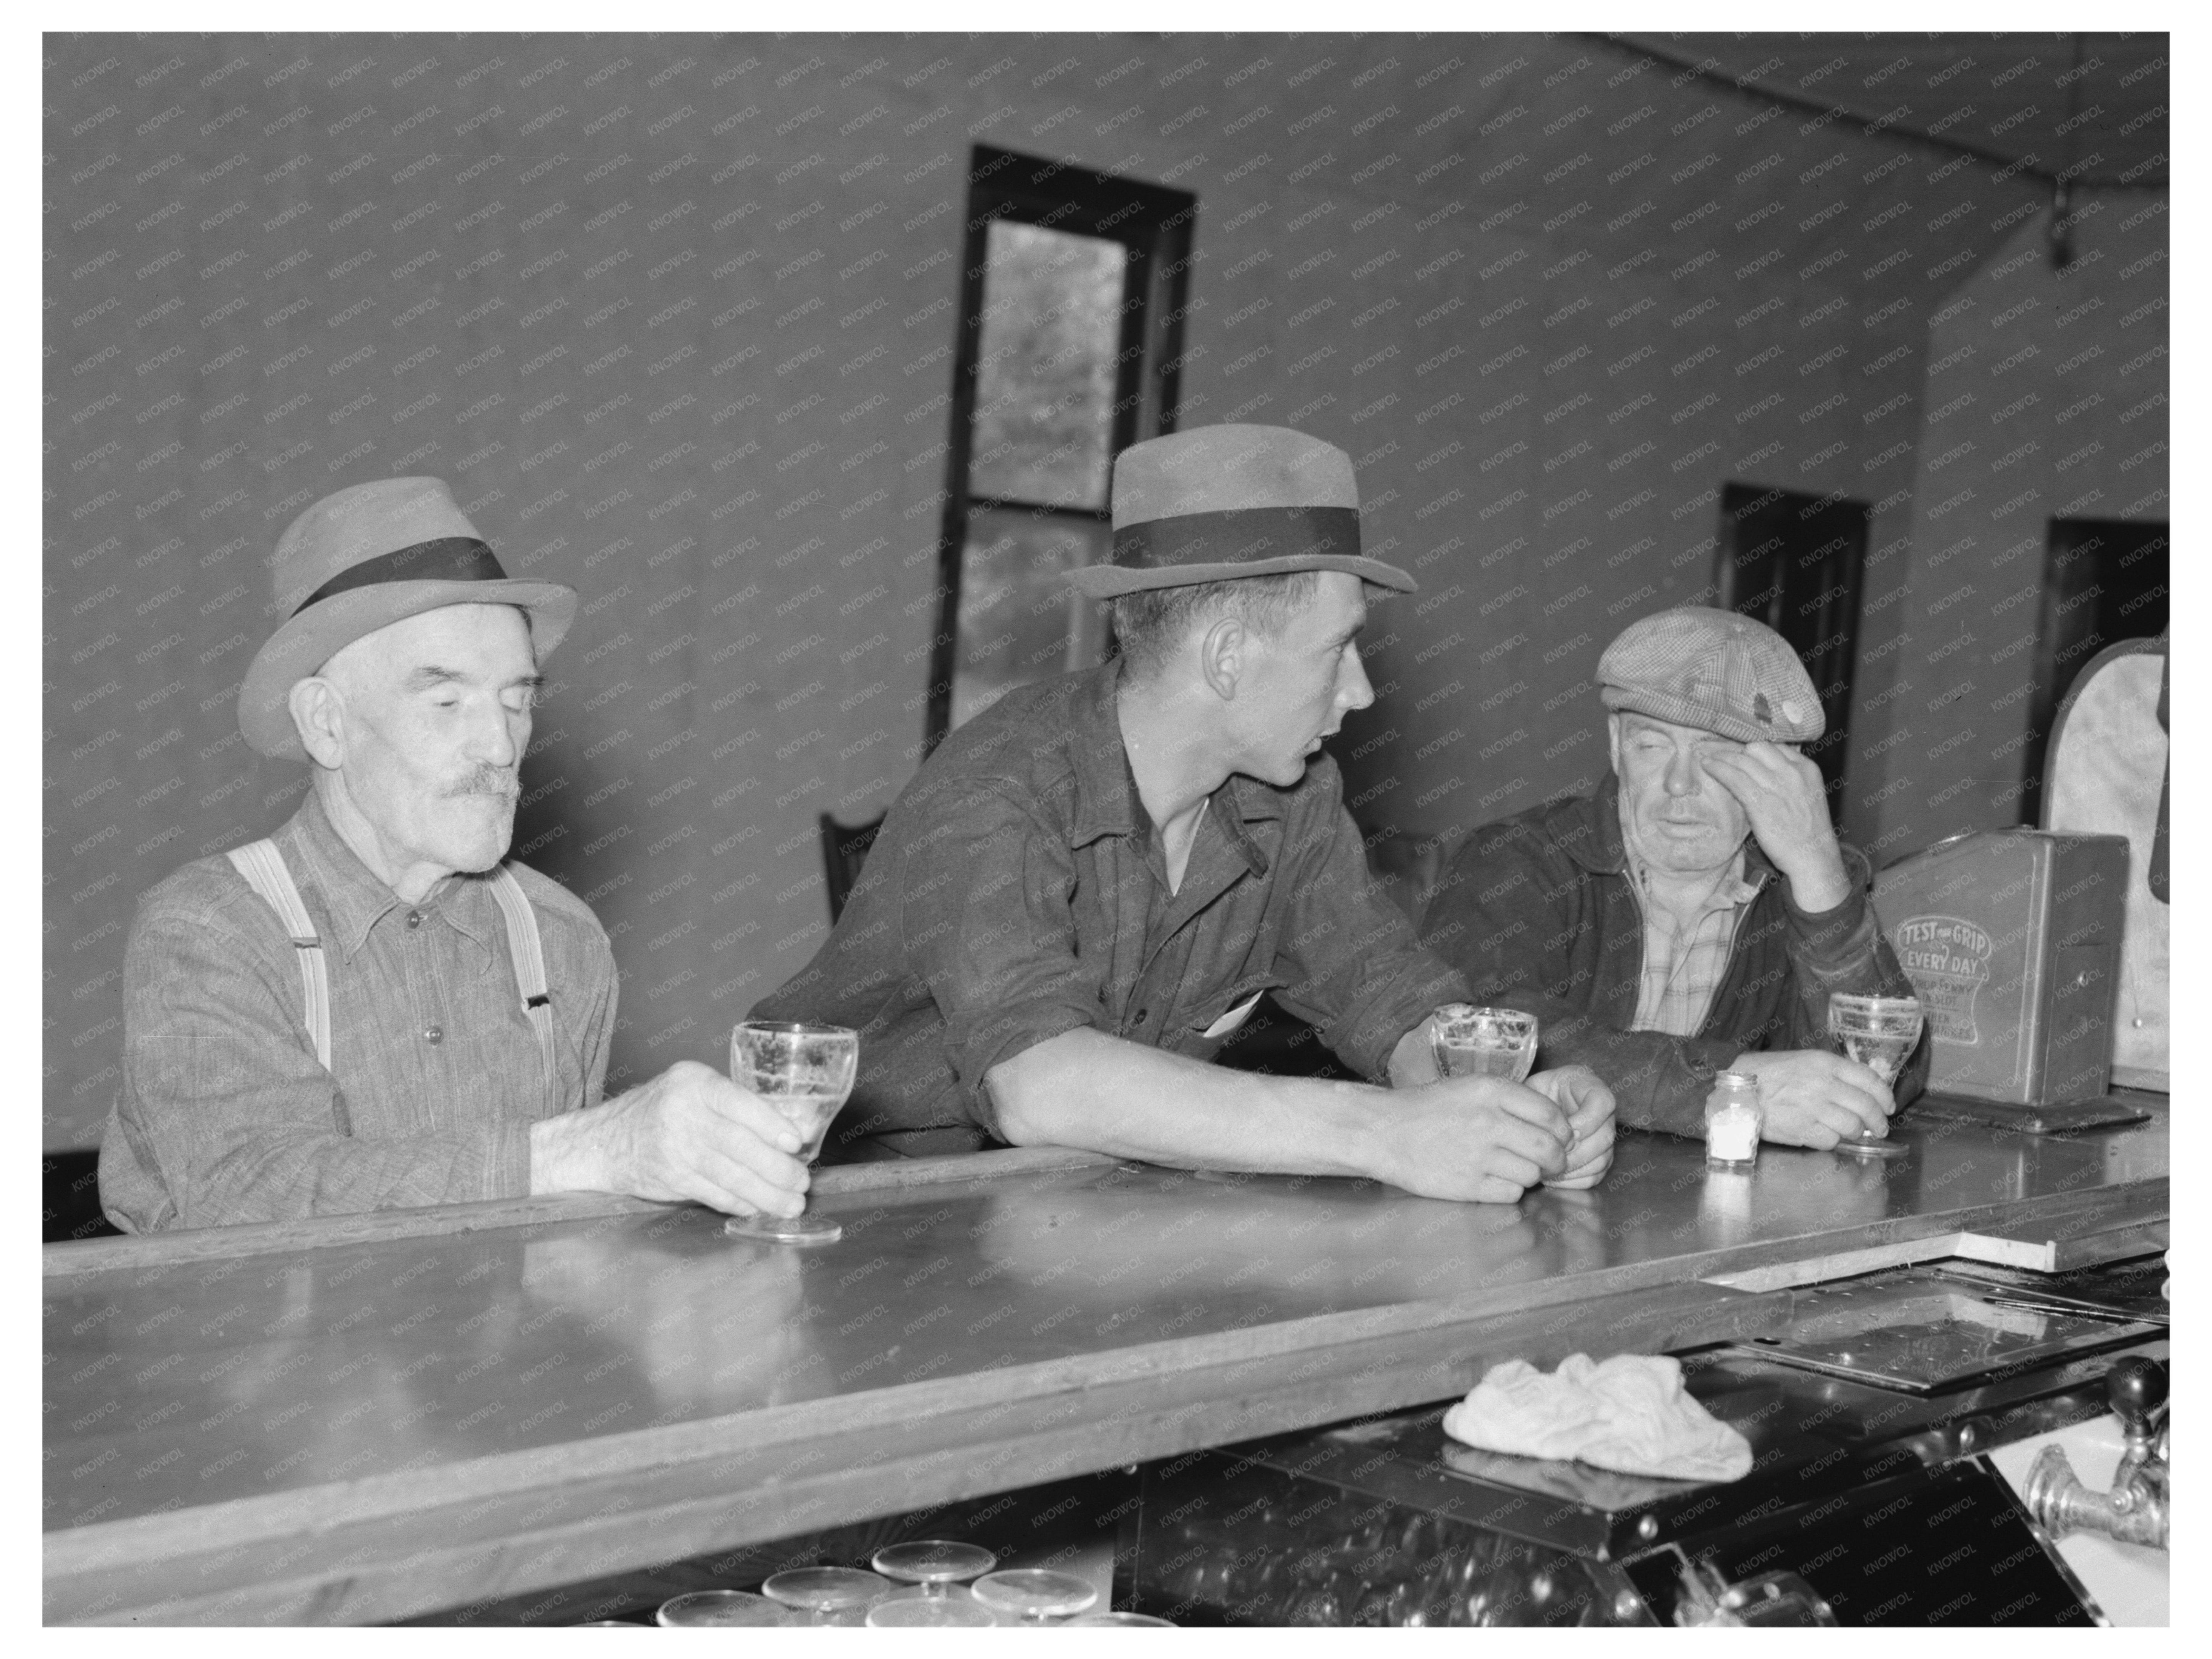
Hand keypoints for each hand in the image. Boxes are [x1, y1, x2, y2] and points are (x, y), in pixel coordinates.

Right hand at [531, 1059, 811, 1216]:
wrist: (604, 1140)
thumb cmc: (663, 1109)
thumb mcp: (695, 1090)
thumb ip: (738, 1105)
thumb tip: (797, 1129)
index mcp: (695, 1082)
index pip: (740, 1102)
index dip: (771, 1124)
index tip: (797, 1143)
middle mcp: (683, 1112)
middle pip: (739, 1144)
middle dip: (777, 1168)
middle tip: (802, 1183)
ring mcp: (674, 1148)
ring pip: (729, 1175)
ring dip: (765, 1193)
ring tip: (791, 1204)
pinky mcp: (670, 1178)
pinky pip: (713, 1193)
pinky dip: (740, 1203)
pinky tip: (759, 1207)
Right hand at [1374, 1075, 1571, 1203]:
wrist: (1384, 1131)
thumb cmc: (1429, 1108)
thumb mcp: (1470, 1087)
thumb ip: (1511, 1100)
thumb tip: (1554, 1126)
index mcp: (1491, 1091)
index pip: (1552, 1114)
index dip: (1563, 1131)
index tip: (1560, 1138)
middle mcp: (1488, 1121)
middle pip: (1548, 1148)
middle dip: (1557, 1159)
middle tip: (1551, 1162)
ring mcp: (1478, 1156)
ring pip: (1532, 1174)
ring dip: (1529, 1174)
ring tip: (1510, 1167)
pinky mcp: (1467, 1185)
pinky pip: (1511, 1193)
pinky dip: (1508, 1190)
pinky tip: (1492, 1179)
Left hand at [1527, 1065, 1616, 1187]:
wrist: (1526, 1113)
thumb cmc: (1527, 1098)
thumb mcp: (1530, 1089)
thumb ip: (1544, 1104)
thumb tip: (1567, 1133)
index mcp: (1589, 1086)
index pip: (1604, 1103)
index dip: (1587, 1120)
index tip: (1566, 1129)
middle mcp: (1603, 1114)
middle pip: (1606, 1137)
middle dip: (1577, 1150)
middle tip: (1553, 1154)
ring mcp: (1603, 1138)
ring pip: (1602, 1159)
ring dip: (1574, 1167)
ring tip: (1548, 1167)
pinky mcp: (1598, 1159)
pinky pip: (1594, 1176)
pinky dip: (1573, 1180)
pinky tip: (1553, 1177)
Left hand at [1701, 742, 1848, 909]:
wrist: (1813, 856)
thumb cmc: (1807, 829)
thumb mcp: (1806, 794)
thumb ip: (1788, 777)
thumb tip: (1760, 767)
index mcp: (1806, 767)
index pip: (1775, 746)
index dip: (1755, 750)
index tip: (1741, 754)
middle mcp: (1792, 772)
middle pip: (1757, 747)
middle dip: (1738, 752)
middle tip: (1722, 757)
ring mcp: (1776, 785)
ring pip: (1742, 760)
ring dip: (1722, 757)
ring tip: (1708, 759)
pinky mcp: (1760, 801)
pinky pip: (1733, 777)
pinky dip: (1717, 769)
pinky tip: (1707, 766)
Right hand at [1727, 1048, 1892, 1148]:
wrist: (1737, 1090)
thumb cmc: (1768, 1073)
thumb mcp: (1803, 1060)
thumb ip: (1833, 1072)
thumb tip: (1862, 1091)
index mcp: (1825, 1063)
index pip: (1870, 1080)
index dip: (1885, 1096)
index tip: (1888, 1106)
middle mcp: (1823, 1085)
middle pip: (1867, 1107)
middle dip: (1878, 1121)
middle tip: (1878, 1127)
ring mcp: (1813, 1109)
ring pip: (1853, 1127)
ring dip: (1856, 1132)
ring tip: (1851, 1132)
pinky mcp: (1802, 1130)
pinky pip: (1831, 1141)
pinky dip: (1833, 1141)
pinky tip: (1826, 1135)